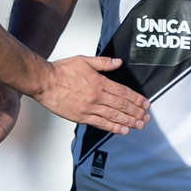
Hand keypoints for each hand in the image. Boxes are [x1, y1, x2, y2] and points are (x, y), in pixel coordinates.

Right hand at [33, 55, 148, 135]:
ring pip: (114, 116)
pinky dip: (113, 127)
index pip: (123, 92)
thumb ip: (103, 63)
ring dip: (128, 121)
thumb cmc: (61, 70)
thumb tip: (118, 62)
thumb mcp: (84, 60)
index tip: (145, 104)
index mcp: (99, 82)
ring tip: (139, 125)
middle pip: (121, 105)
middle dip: (136, 112)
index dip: (136, 99)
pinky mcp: (81, 117)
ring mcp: (89, 108)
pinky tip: (122, 130)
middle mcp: (96, 96)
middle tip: (146, 118)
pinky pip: (100, 123)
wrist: (44, 82)